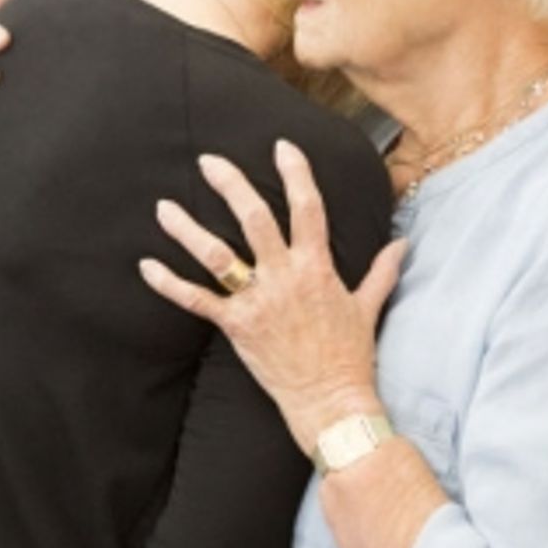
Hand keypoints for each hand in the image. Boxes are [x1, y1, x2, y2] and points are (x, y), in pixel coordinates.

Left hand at [140, 139, 407, 454]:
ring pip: (217, 255)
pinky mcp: (236, 326)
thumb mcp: (368, 307)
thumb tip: (402, 244)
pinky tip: (146, 266)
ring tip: (164, 207)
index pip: (308, 208)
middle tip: (209, 162)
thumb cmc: (351, 356)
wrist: (330, 400)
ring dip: (187, 229)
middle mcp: (285, 277)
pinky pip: (196, 301)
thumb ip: (381, 271)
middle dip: (230, 186)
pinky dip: (168, 284)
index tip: (281, 148)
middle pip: (254, 219)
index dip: (295, 174)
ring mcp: (258, 301)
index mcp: (317, 267)